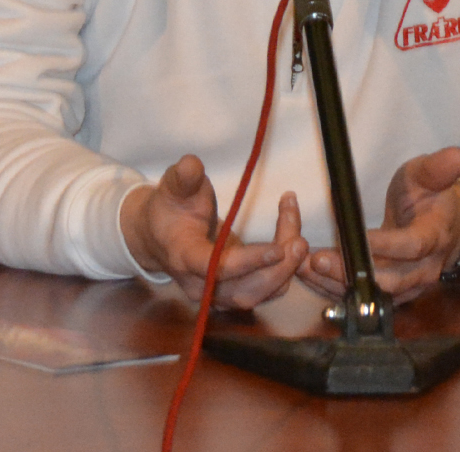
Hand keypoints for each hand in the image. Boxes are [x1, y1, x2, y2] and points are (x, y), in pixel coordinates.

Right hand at [119, 155, 308, 309]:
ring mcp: (217, 295)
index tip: (278, 249)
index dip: (246, 262)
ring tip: (300, 240)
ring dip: (285, 271)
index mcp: (182, 257)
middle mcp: (199, 284)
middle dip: (276, 270)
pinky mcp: (233, 293)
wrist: (159, 235)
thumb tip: (192, 164)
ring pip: (258, 293)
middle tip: (300, 242)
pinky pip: (264, 289)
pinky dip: (283, 270)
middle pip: (243, 290)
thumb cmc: (170, 208)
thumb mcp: (173, 187)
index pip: (213, 267)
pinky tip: (293, 240)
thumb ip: (183, 177)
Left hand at [295, 147, 459, 303]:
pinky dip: (338, 290)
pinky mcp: (394, 293)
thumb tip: (458, 155)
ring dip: (339, 286)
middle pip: (390, 280)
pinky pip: (366, 297)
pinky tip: (310, 277)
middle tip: (318, 260)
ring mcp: (410, 285)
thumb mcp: (430, 175)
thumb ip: (438, 167)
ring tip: (306, 269)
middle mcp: (425, 269)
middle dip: (353, 273)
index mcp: (435, 237)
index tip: (353, 237)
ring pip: (375, 294)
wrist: (448, 225)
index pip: (411, 246)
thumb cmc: (432, 196)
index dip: (384, 245)